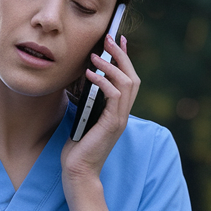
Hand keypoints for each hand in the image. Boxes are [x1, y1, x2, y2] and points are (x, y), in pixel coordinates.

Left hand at [61, 34, 139, 185]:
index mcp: (118, 112)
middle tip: (109, 38)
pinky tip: (89, 75)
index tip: (118, 40)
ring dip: (111, 66)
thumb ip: (88, 102)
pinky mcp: (112, 125)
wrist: (78, 172)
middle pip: (132, 77)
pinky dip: (103, 82)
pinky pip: (113, 96)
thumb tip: (82, 81)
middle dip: (121, 55)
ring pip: (126, 83)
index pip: (128, 80)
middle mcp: (123, 114)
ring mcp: (120, 119)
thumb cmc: (78, 148)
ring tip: (95, 56)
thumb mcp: (83, 119)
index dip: (125, 59)